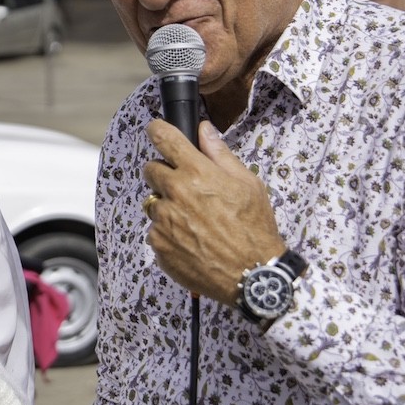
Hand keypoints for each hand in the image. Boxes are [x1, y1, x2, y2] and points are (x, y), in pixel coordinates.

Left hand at [143, 120, 285, 305]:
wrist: (251, 275)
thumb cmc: (254, 227)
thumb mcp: (247, 184)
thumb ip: (220, 153)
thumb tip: (204, 129)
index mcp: (195, 172)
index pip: (163, 138)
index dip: (157, 130)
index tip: (155, 130)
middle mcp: (174, 193)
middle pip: (150, 169)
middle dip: (164, 173)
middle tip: (185, 186)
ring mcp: (163, 220)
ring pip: (153, 202)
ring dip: (167, 206)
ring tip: (194, 221)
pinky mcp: (158, 244)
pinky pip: (155, 230)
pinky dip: (168, 233)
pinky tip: (191, 240)